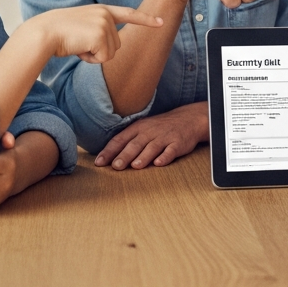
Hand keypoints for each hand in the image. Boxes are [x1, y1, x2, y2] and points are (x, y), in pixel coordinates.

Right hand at [27, 4, 162, 62]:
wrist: (44, 32)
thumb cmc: (58, 33)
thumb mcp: (82, 27)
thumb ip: (98, 31)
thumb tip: (109, 48)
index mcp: (102, 10)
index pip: (128, 13)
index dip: (146, 19)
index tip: (161, 22)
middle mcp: (106, 14)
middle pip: (117, 44)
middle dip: (99, 50)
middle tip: (79, 42)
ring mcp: (104, 24)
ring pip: (111, 53)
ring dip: (94, 55)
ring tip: (77, 44)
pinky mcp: (100, 36)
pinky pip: (103, 59)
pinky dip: (90, 59)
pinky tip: (78, 48)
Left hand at [95, 101, 209, 169]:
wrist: (188, 119)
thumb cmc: (160, 127)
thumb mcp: (143, 128)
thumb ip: (128, 140)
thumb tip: (108, 156)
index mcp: (138, 128)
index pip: (120, 139)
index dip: (109, 151)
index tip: (99, 162)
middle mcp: (150, 131)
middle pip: (135, 144)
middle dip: (125, 155)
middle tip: (115, 167)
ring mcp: (165, 137)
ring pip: (152, 147)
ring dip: (144, 156)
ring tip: (135, 166)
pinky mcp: (178, 143)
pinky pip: (171, 151)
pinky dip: (165, 157)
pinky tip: (159, 163)